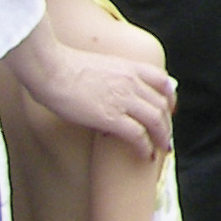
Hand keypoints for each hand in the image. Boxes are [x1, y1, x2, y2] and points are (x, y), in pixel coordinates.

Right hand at [6, 21, 175, 156]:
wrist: (50, 69)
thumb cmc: (63, 66)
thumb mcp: (98, 66)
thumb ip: (112, 77)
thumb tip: (108, 91)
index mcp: (129, 67)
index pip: (162, 81)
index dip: (170, 97)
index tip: (169, 108)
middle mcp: (132, 82)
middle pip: (162, 104)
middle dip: (166, 122)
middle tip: (165, 135)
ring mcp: (123, 100)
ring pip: (156, 120)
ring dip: (161, 137)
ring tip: (161, 149)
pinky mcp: (111, 117)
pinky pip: (137, 135)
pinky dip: (145, 147)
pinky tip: (144, 155)